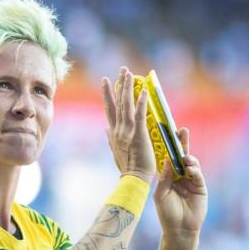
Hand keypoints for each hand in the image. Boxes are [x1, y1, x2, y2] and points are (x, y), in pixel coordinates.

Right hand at [101, 67, 156, 183]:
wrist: (133, 179)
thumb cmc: (128, 168)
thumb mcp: (116, 152)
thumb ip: (111, 139)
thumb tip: (106, 129)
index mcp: (114, 133)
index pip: (110, 109)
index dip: (108, 94)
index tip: (106, 81)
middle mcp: (119, 129)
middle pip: (118, 103)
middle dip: (120, 85)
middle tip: (122, 70)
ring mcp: (128, 131)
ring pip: (126, 105)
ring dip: (128, 88)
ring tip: (129, 74)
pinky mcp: (138, 135)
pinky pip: (139, 115)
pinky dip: (140, 103)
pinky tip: (142, 91)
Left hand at [153, 126, 207, 236]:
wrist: (179, 229)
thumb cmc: (166, 213)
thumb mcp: (161, 194)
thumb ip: (164, 177)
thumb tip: (167, 160)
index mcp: (168, 176)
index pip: (169, 157)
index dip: (169, 146)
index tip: (166, 133)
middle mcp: (180, 176)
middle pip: (181, 156)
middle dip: (182, 143)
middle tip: (182, 131)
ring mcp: (191, 181)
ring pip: (191, 163)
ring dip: (188, 158)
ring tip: (185, 159)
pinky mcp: (200, 187)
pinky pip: (198, 175)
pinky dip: (194, 170)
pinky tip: (190, 169)